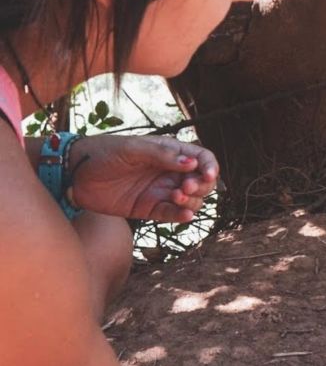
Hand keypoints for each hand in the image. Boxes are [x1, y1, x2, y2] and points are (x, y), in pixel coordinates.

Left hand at [67, 135, 218, 222]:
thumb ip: (162, 156)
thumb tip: (192, 164)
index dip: (210, 167)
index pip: (202, 158)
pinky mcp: (150, 209)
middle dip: (200, 186)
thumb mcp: (133, 149)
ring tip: (177, 197)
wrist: (74, 174)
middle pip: (201, 182)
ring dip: (192, 201)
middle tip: (185, 187)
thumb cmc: (103, 153)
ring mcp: (161, 191)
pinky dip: (182, 216)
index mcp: (170, 152)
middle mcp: (169, 172)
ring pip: (191, 200)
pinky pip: (173, 215)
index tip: (209, 175)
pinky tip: (184, 215)